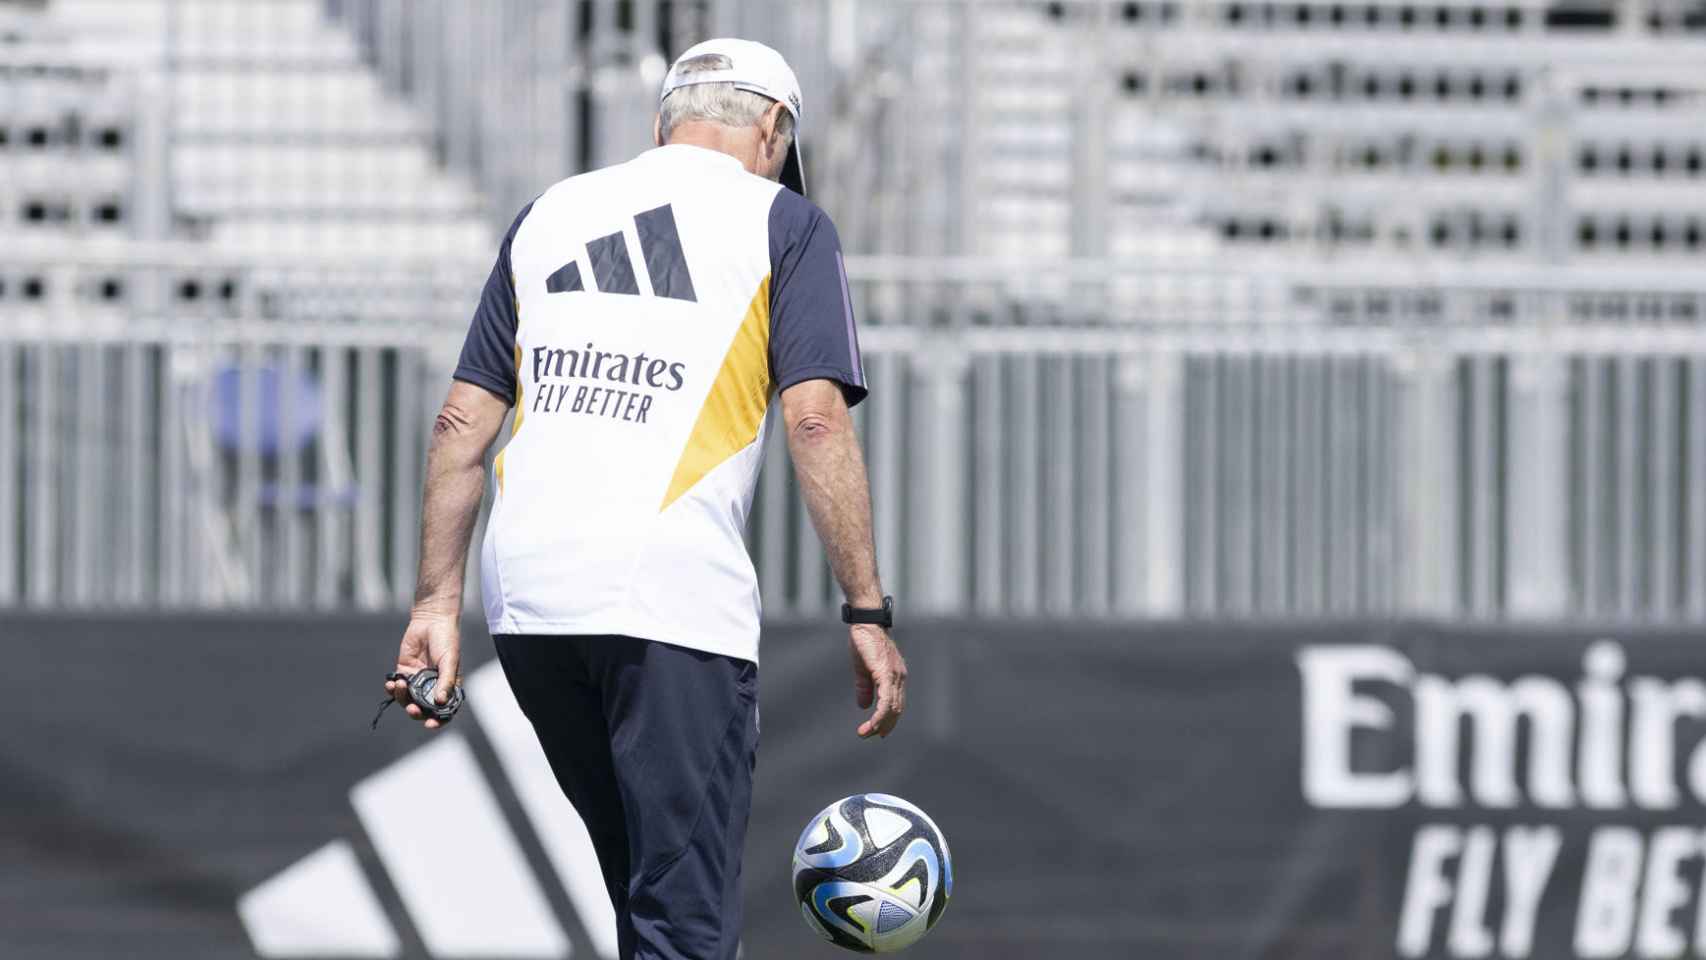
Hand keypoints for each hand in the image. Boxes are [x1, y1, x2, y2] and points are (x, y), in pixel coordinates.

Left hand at [385, 613, 461, 729]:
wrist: (431, 620)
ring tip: (400, 686)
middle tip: (412, 708)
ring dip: (403, 698)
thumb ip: (445, 681)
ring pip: (408, 699)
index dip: (439, 720)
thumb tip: (440, 702)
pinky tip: (392, 683)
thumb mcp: (450, 660)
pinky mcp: (405, 672)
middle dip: (417, 711)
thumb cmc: (446, 640)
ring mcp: (418, 681)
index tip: (431, 724)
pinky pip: (396, 687)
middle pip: (424, 708)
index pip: (444, 709)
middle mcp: (433, 686)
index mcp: (448, 686)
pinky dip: (392, 688)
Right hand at [849, 623, 905, 738]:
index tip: (879, 731)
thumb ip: (865, 688)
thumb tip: (864, 706)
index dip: (889, 718)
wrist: (866, 622)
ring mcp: (895, 676)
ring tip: (865, 733)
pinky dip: (879, 715)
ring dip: (879, 724)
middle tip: (870, 735)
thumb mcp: (863, 669)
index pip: (896, 703)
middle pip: (897, 709)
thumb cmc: (864, 641)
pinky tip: (870, 724)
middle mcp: (899, 677)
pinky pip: (886, 701)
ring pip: (892, 708)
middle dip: (884, 725)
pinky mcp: (886, 673)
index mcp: (896, 676)